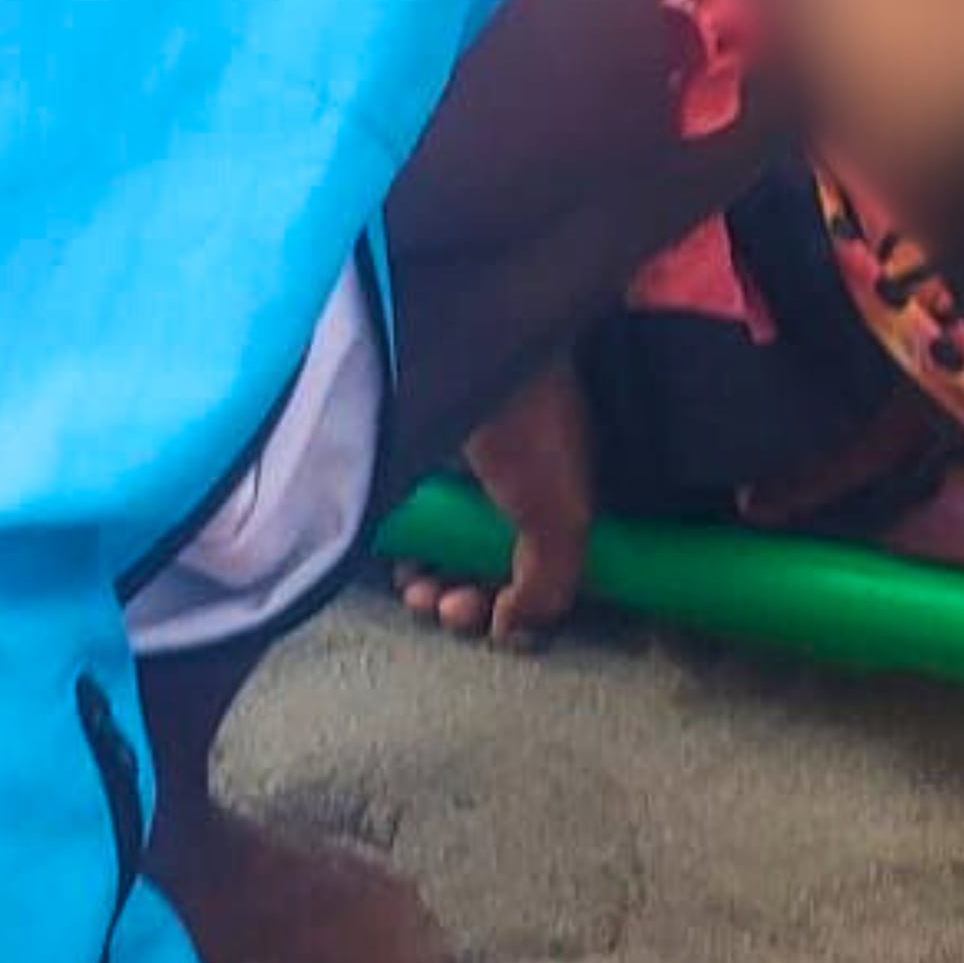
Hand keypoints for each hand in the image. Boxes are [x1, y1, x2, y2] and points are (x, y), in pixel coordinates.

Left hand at [389, 362, 591, 647]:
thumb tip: (515, 629)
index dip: (519, 602)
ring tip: (417, 589)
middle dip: (471, 594)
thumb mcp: (559, 513)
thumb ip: (551, 582)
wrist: (470, 334)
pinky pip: (420, 509)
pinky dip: (413, 539)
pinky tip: (401, 554)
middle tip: (444, 607)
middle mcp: (519, 478)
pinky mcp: (424, 445)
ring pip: (453, 539)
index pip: (544, 566)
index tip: (492, 621)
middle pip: (494, 558)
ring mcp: (470, 462)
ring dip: (437, 577)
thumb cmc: (526, 419)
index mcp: (562, 491)